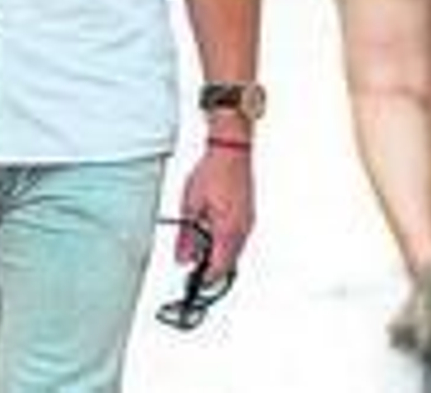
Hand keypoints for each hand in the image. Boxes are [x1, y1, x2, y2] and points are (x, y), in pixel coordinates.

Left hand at [176, 148, 253, 282]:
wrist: (231, 149)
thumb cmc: (213, 171)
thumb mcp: (190, 205)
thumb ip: (186, 236)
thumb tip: (183, 259)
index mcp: (228, 232)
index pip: (219, 269)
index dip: (204, 279)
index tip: (191, 281)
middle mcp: (242, 231)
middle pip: (228, 263)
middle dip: (209, 266)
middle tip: (191, 259)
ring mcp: (247, 223)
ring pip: (233, 251)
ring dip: (216, 252)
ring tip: (196, 238)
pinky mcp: (247, 214)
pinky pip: (236, 237)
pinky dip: (222, 240)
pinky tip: (208, 227)